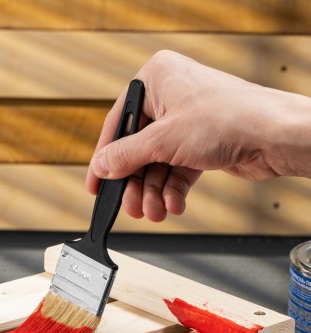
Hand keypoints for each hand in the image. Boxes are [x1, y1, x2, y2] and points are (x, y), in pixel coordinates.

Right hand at [86, 50, 310, 221]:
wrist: (276, 136)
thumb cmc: (228, 118)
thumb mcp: (163, 139)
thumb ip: (126, 155)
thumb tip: (102, 166)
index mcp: (156, 80)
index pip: (118, 124)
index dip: (105, 157)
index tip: (97, 183)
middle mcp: (170, 99)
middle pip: (138, 150)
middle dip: (136, 184)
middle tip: (132, 206)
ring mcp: (186, 122)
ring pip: (157, 165)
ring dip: (154, 192)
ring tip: (154, 211)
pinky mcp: (200, 144)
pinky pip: (176, 170)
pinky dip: (173, 190)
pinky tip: (173, 205)